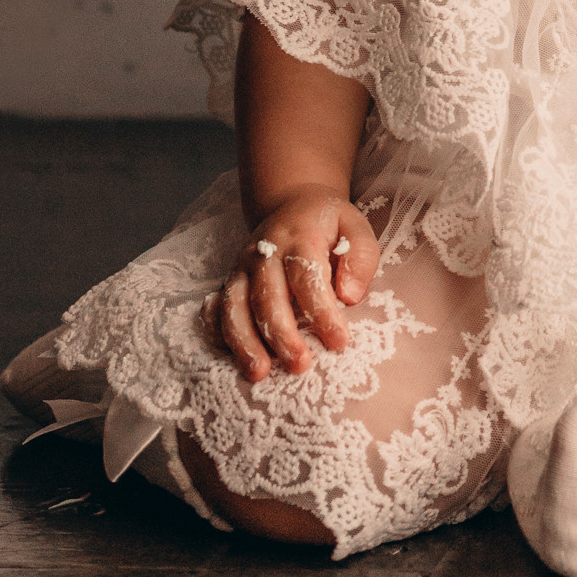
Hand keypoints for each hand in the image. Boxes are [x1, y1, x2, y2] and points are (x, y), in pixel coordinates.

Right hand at [208, 189, 378, 384]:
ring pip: (235, 305)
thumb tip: (350, 297)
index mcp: (299, 237)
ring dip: (245, 341)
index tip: (338, 342)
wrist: (292, 204)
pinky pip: (216, 308)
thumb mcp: (356, 228)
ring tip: (259, 372)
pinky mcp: (229, 280)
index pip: (307, 276)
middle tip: (300, 366)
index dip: (322, 312)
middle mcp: (264, 252)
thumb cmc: (329, 225)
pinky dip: (217, 331)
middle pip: (267, 296)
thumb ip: (360, 259)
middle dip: (282, 334)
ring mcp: (242, 267)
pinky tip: (227, 354)